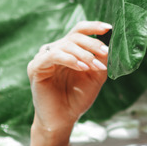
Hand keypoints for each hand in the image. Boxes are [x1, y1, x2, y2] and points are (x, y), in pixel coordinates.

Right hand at [27, 21, 110, 145]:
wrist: (63, 119)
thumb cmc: (78, 98)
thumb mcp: (95, 75)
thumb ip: (101, 59)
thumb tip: (111, 41)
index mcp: (68, 50)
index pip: (79, 31)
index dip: (93, 26)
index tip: (109, 28)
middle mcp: (55, 50)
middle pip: (74, 36)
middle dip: (92, 44)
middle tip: (105, 53)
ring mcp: (44, 58)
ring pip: (65, 45)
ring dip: (84, 54)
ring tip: (94, 66)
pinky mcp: (35, 68)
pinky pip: (53, 56)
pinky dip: (69, 59)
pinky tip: (81, 67)